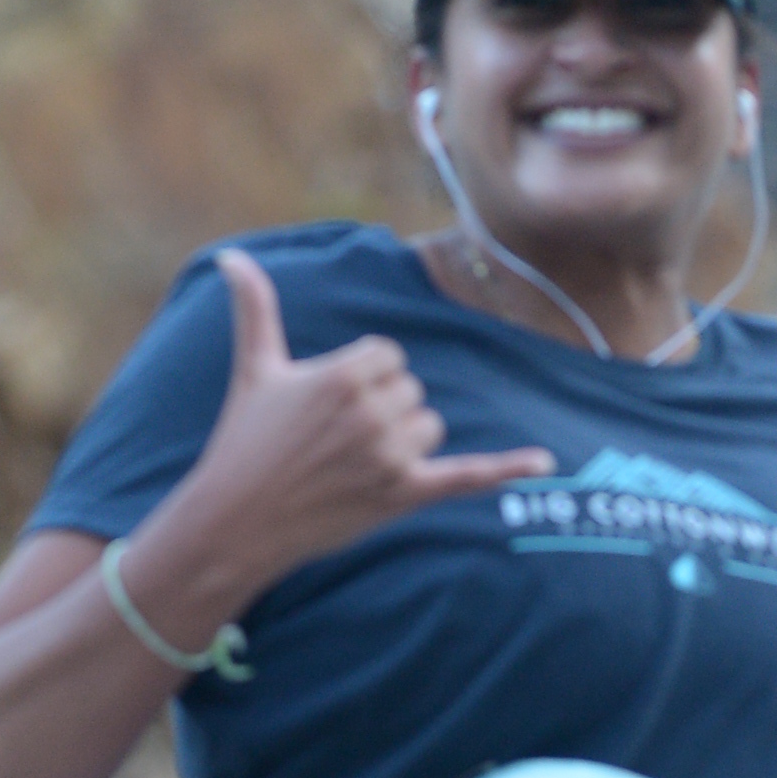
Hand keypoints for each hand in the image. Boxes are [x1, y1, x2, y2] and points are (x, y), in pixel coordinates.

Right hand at [178, 250, 554, 582]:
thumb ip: (254, 307)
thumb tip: (230, 255)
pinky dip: (507, 468)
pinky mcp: (403, 495)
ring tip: (351, 466)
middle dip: (381, 412)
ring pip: (428, 428)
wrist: (237, 522)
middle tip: (333, 443)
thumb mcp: (254, 369)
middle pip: (411, 392)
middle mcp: (371, 412)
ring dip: (401, 443)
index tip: (326, 408)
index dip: (364, 378)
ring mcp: (389, 456)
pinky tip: (546, 461)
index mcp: (343, 373)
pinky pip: (467, 475)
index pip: (389, 356)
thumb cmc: (243, 442)